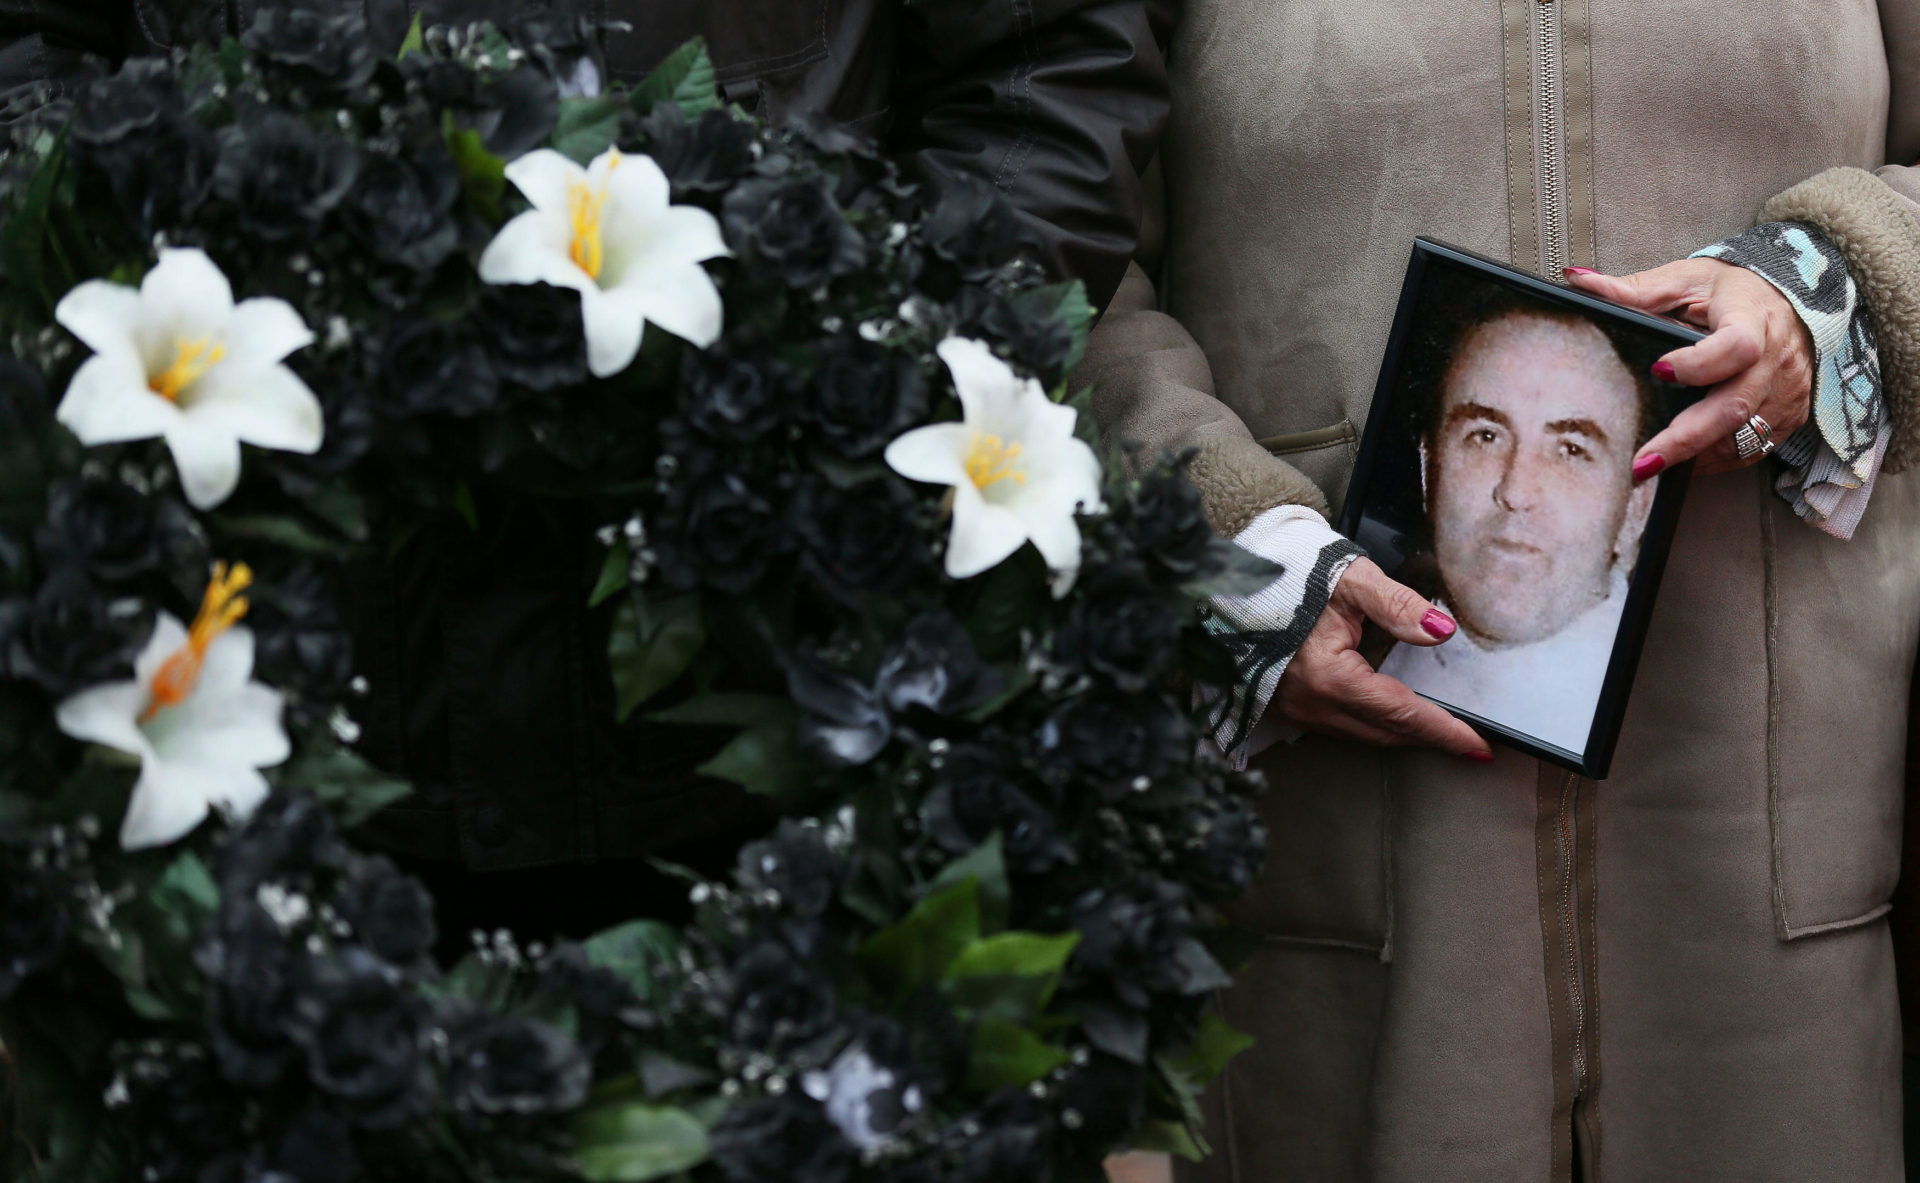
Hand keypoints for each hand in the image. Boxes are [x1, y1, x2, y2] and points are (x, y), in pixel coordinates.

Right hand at [1271, 557, 1490, 758]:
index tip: (1478, 748)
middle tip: (1464, 742)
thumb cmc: (1289, 577)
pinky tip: (1383, 712)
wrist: (1229, 584)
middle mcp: (1311, 706)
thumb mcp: (1350, 581)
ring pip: (1359, 734)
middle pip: (1383, 734)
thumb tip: (1441, 632)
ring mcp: (1293, 711)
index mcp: (1331, 678)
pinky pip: (1336, 726)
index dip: (1444, 731)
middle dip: (1426, 738)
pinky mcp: (1281, 708)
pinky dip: (1368, 723)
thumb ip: (1398, 606)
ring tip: (1432, 728)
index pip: (1402, 713)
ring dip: (1397, 732)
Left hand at [1564, 259, 1812, 476]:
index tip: (1658, 370)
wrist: (1792, 298)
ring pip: (1744, 437)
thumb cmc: (1732, 290)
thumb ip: (1634, 289)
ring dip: (1696, 455)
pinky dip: (1716, 458)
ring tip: (1652, 465)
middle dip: (1685, 439)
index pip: (1735, 346)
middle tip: (1642, 463)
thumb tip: (1578, 281)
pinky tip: (1684, 459)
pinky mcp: (1790, 414)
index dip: (1699, 363)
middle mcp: (1775, 359)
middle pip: (1734, 407)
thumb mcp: (1686, 279)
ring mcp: (1786, 391)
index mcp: (1752, 318)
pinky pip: (1754, 448)